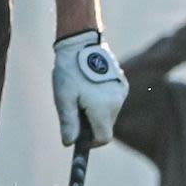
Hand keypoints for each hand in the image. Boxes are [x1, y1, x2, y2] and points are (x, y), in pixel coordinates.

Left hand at [51, 29, 127, 146]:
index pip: (103, 138)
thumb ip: (68, 122)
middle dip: (90, 124)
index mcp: (103, 109)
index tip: (78, 137)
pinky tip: (87, 85)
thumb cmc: (70, 70)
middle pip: (105, 125)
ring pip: (109, 113)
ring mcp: (122, 92)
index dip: (90, 142)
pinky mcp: (122, 83)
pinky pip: (112, 100)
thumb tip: (69, 143)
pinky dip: (101, 100)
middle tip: (73, 109)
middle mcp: (117, 103)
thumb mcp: (64, 97)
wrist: (81, 42)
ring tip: (78, 92)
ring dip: (95, 110)